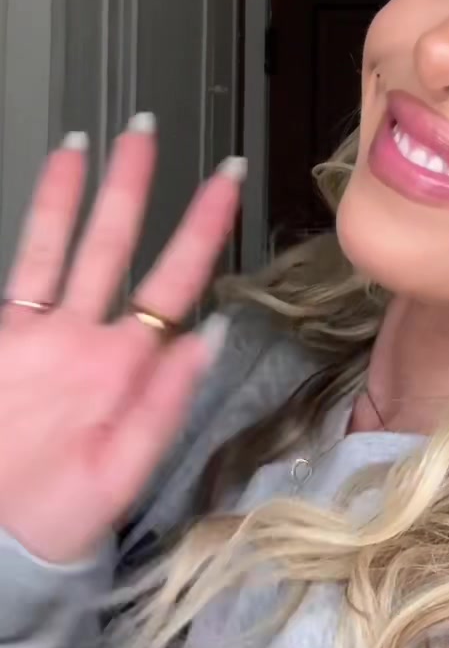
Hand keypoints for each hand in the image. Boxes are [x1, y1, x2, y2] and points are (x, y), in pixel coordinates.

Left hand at [0, 119, 243, 565]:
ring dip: (71, 192)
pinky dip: (29, 234)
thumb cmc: (58, 517)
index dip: (204, 224)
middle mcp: (76, 339)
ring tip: (80, 144)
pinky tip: (38, 205)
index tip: (228, 176)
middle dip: (132, 184)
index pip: (175, 279)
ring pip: (54, 247)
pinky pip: (17, 275)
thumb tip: (208, 335)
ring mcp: (30, 336)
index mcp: (120, 368)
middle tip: (145, 130)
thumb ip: (164, 404)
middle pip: (111, 243)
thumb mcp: (126, 475)